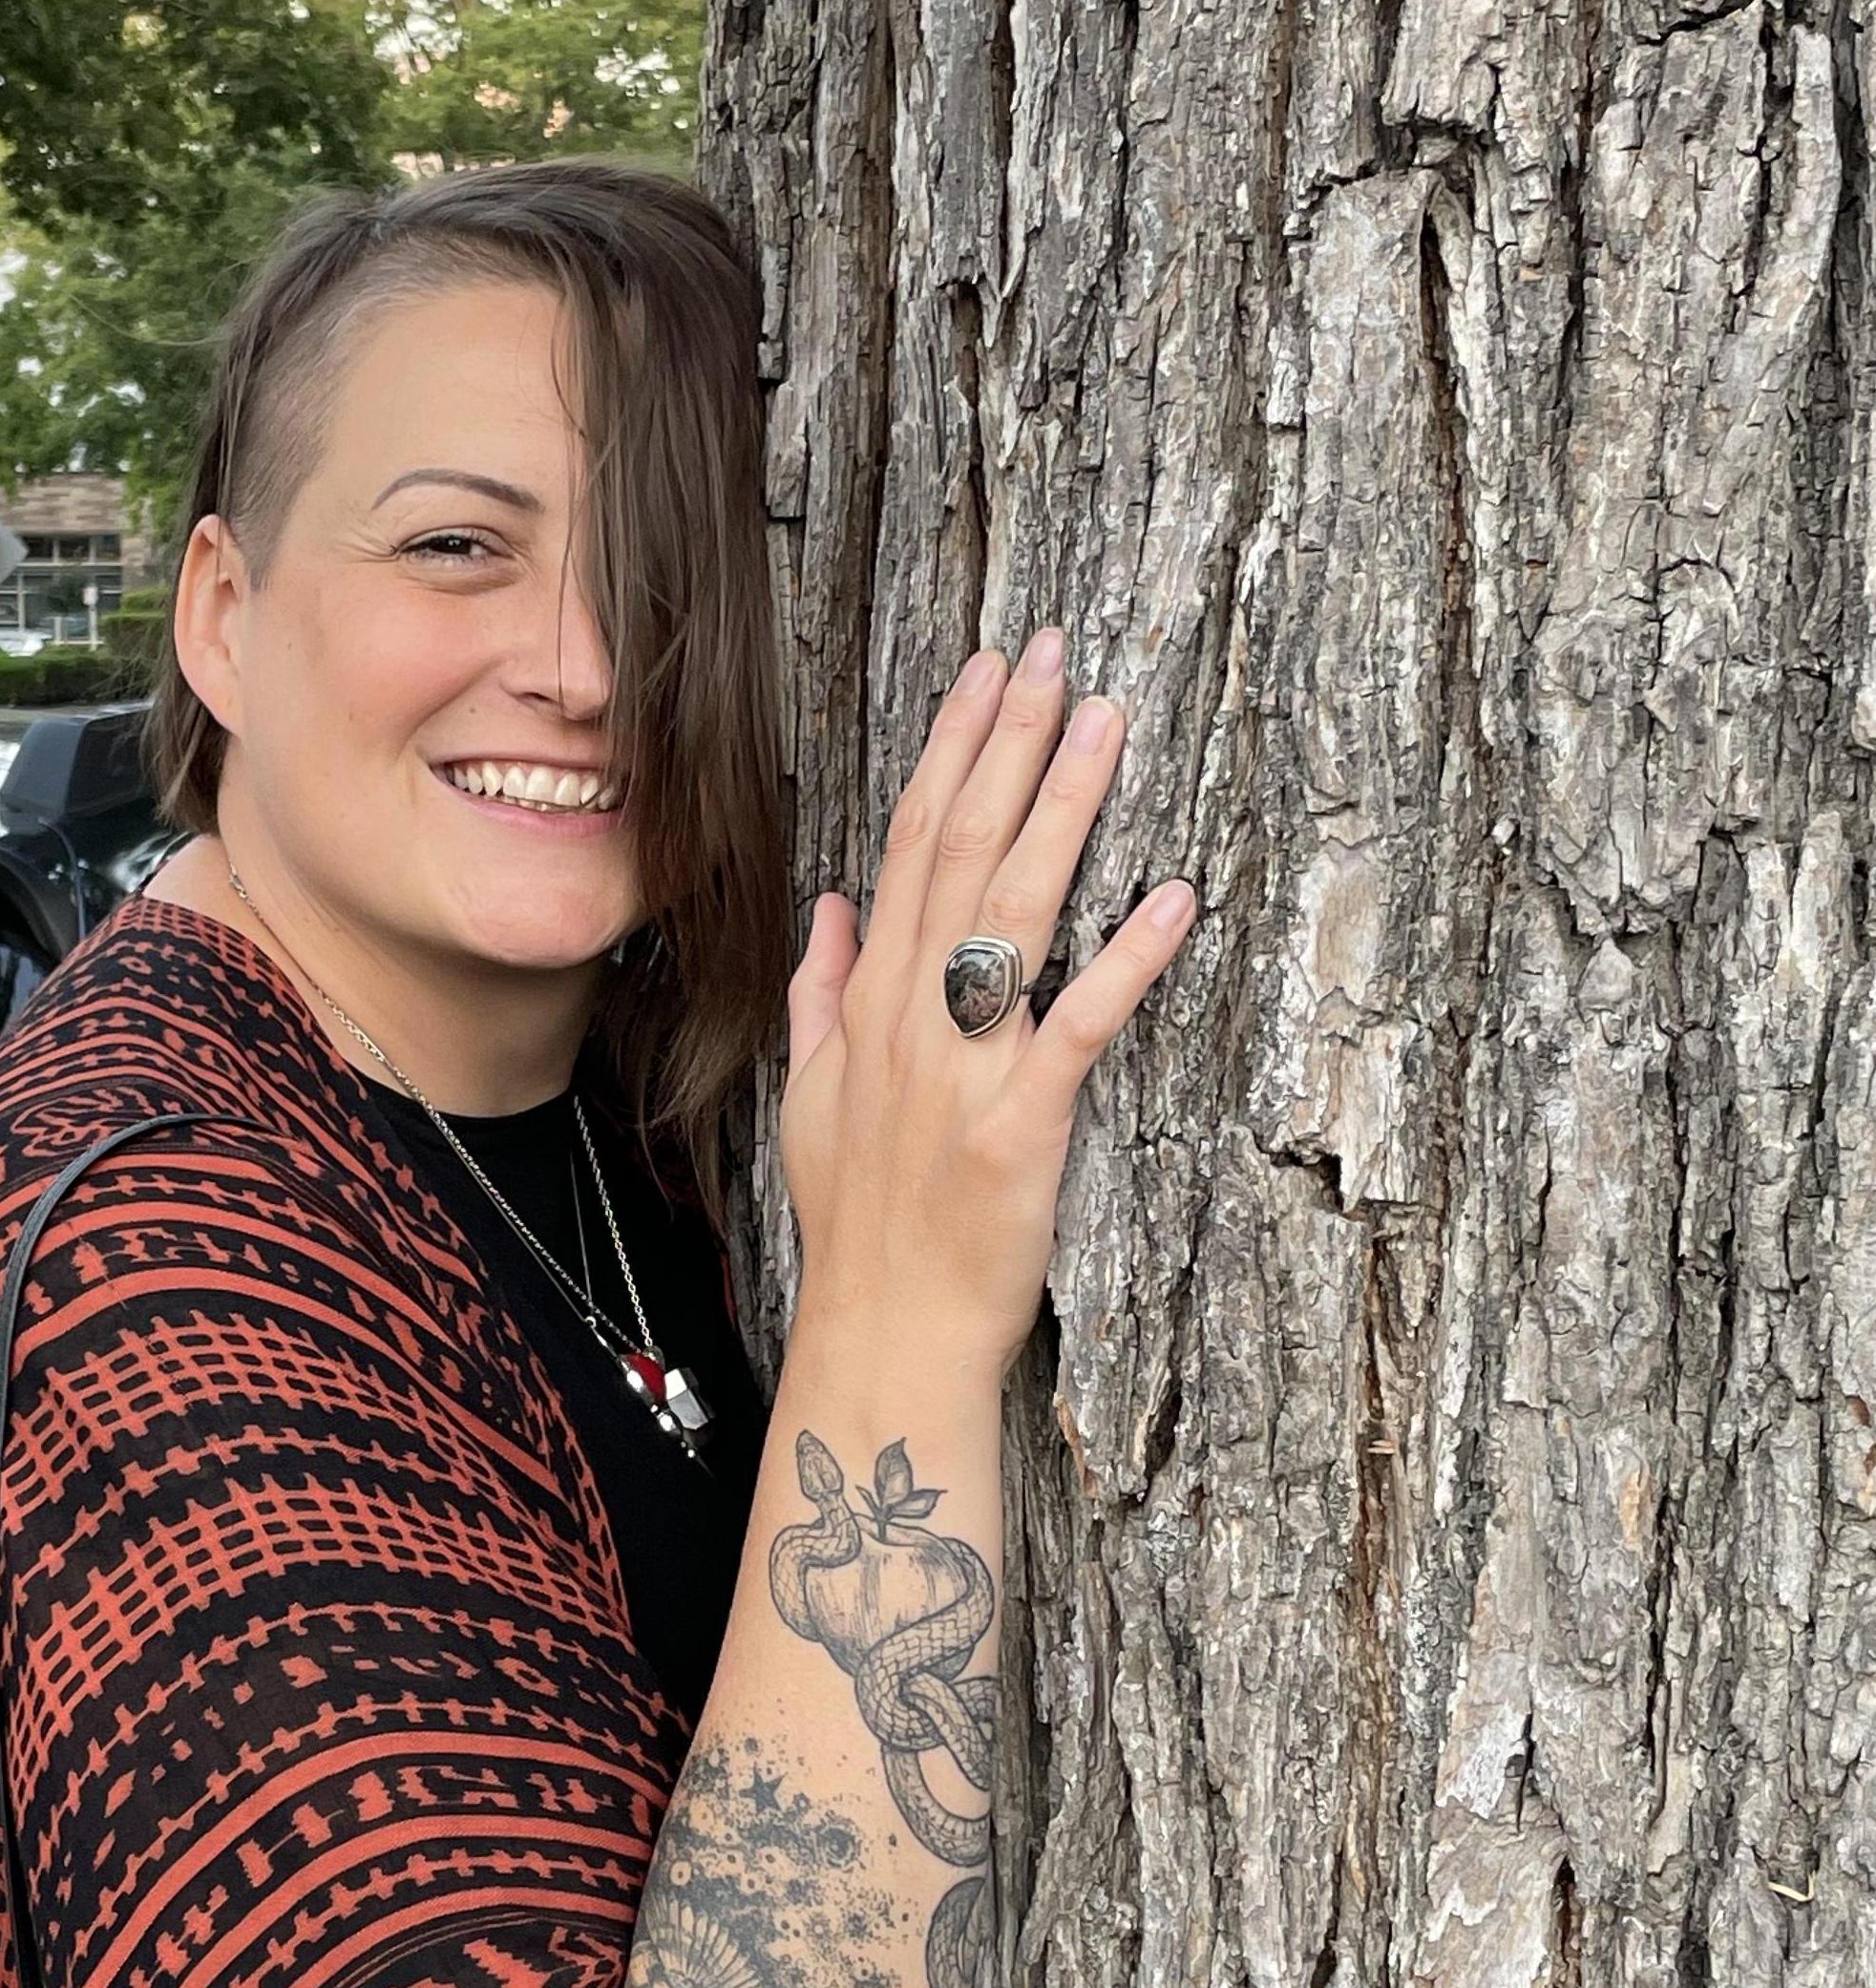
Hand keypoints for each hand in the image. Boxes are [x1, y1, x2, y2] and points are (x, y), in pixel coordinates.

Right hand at [780, 629, 1195, 1360]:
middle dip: (1011, 745)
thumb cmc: (860, 1224)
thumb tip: (832, 906)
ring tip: (1108, 724)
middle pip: (961, 852)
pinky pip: (1077, 1026)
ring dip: (1064, 810)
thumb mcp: (814, 1097)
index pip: (909, 846)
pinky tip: (1173, 897)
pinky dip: (1126, 961)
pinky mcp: (1019, 1124)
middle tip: (1058, 655)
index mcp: (872, 1004)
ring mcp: (964, 1067)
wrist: (882, 1332)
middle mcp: (913, 1018)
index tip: (991, 674)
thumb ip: (820, 992)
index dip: (952, 752)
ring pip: (1014, 912)